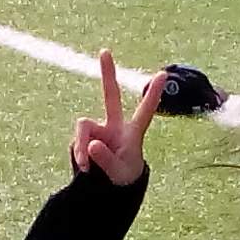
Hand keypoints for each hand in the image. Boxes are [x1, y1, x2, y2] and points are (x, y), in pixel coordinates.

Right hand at [72, 49, 163, 184]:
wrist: (109, 188)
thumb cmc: (122, 178)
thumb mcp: (117, 173)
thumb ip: (106, 159)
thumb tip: (91, 145)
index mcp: (132, 133)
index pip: (145, 111)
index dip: (153, 94)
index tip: (163, 74)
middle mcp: (114, 126)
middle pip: (110, 95)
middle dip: (107, 74)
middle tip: (105, 51)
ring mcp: (98, 130)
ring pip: (83, 127)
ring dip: (81, 145)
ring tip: (87, 166)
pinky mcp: (84, 138)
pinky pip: (76, 142)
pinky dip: (78, 154)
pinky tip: (85, 167)